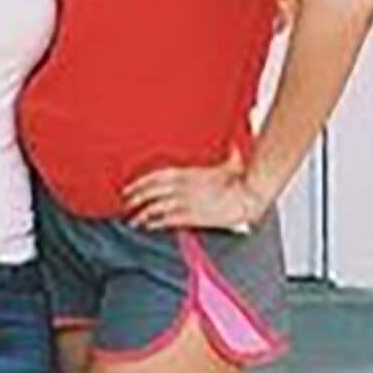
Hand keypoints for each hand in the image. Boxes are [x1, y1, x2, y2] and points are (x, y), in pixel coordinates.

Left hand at [122, 149, 269, 232]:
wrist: (247, 195)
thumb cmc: (241, 180)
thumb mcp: (231, 162)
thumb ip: (229, 153)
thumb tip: (235, 145)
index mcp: (186, 173)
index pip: (154, 177)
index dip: (138, 184)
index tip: (128, 189)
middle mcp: (182, 186)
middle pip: (149, 192)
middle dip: (134, 198)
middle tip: (125, 205)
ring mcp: (185, 201)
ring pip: (154, 208)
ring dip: (141, 215)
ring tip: (133, 221)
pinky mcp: (191, 216)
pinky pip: (167, 220)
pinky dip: (155, 224)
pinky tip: (148, 227)